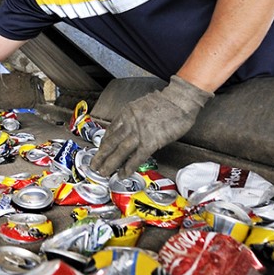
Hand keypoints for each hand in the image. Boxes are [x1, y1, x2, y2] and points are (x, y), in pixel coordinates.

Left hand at [94, 76, 213, 176]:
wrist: (180, 100)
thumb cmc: (166, 102)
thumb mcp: (142, 105)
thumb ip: (134, 117)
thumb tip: (130, 128)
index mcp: (127, 113)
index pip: (110, 131)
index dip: (103, 143)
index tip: (100, 151)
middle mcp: (129, 123)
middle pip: (110, 142)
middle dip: (100, 156)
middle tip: (93, 166)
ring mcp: (139, 133)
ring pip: (119, 152)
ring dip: (110, 164)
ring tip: (103, 172)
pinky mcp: (150, 142)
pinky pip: (136, 158)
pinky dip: (128, 167)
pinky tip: (123, 174)